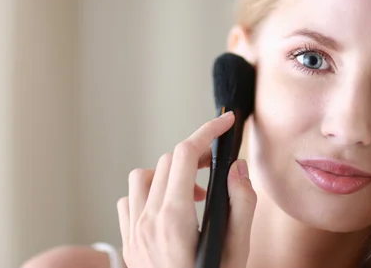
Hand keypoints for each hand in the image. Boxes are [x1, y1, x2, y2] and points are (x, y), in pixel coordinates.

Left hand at [117, 111, 256, 267]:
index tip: (226, 122)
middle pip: (168, 161)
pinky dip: (149, 192)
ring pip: (144, 176)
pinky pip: (130, 199)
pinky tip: (168, 207)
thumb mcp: (238, 249)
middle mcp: (147, 220)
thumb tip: (235, 168)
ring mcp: (133, 232)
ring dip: (170, 173)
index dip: (208, 130)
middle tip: (218, 164)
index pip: (186, 154)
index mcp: (174, 219)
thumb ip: (241, 204)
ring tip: (193, 191)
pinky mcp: (128, 242)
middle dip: (196, 152)